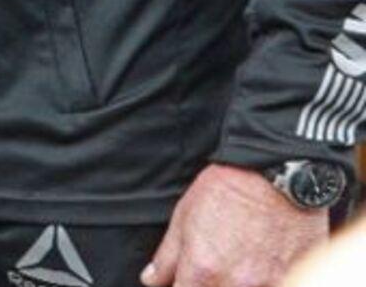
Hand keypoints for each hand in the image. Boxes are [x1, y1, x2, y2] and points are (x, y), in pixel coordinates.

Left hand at [141, 163, 326, 285]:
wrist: (276, 174)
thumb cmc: (229, 189)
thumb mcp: (184, 216)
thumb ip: (166, 257)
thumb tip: (152, 279)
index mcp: (202, 270)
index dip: (180, 286)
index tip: (185, 279)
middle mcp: (235, 283)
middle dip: (208, 285)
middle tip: (213, 267)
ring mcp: (269, 284)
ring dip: (236, 284)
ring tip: (240, 264)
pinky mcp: (297, 279)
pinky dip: (266, 282)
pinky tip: (260, 266)